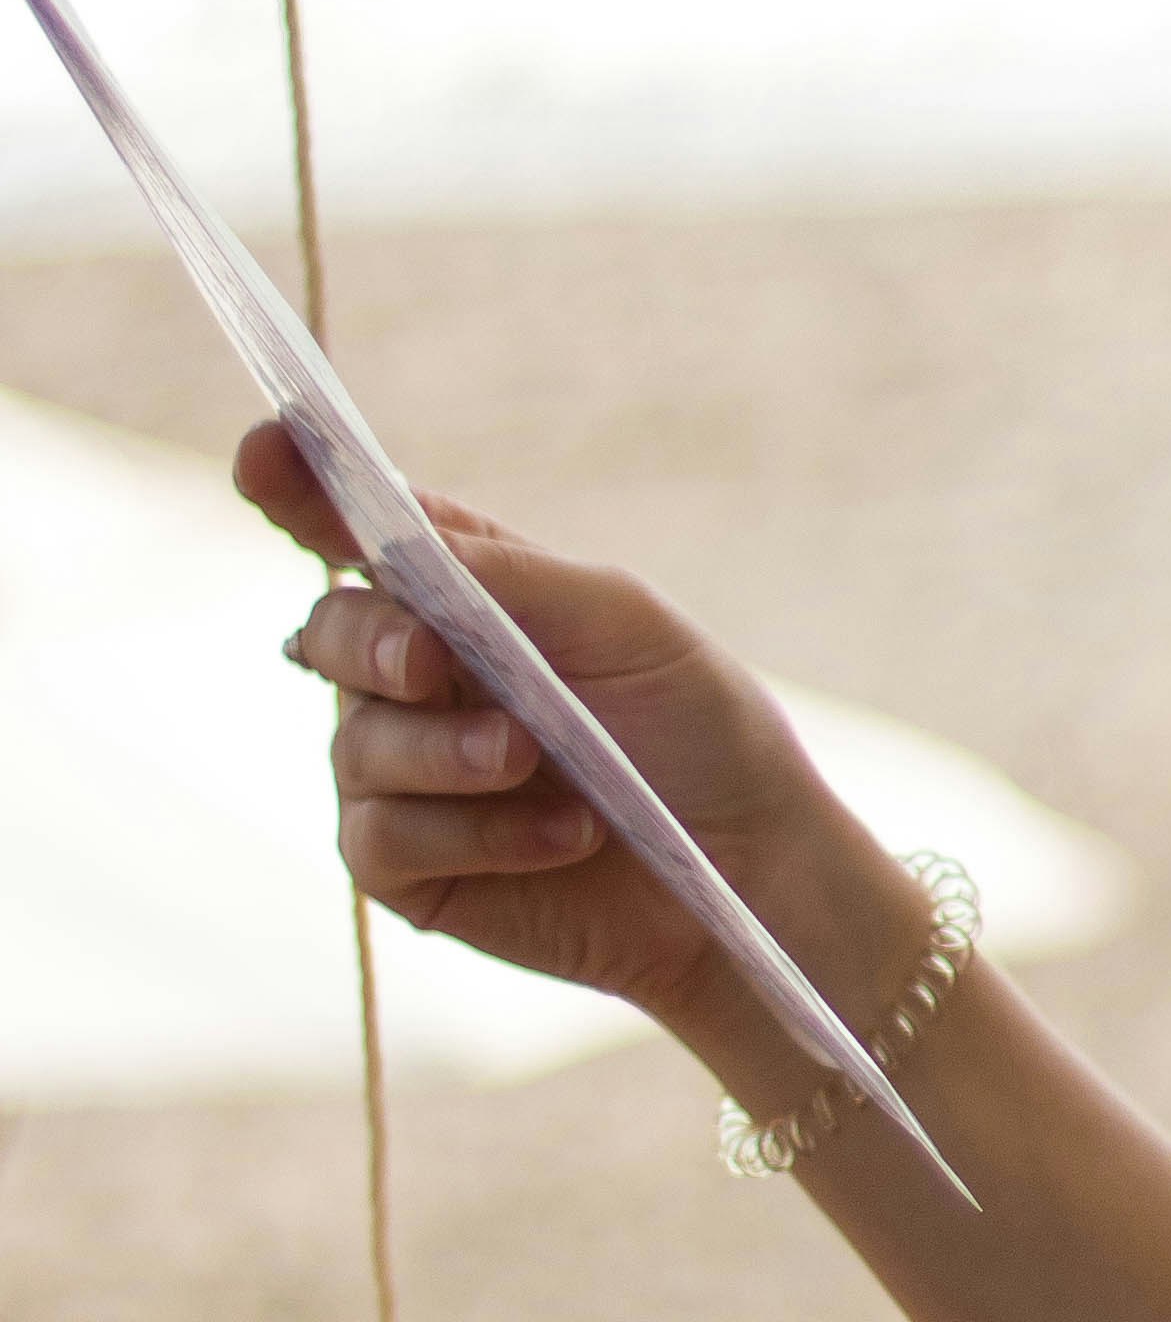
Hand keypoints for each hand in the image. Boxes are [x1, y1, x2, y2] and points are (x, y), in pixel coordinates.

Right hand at [242, 424, 880, 1046]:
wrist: (751, 866)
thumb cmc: (698, 728)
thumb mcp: (622, 623)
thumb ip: (507, 576)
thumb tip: (396, 539)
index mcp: (464, 595)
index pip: (360, 530)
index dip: (299, 487)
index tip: (267, 451)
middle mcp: (417, 677)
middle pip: (334, 631)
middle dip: (375, 642)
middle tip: (432, 661)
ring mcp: (404, 775)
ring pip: (357, 745)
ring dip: (448, 752)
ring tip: (536, 760)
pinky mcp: (410, 870)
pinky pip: (385, 839)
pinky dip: (478, 832)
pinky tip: (561, 833)